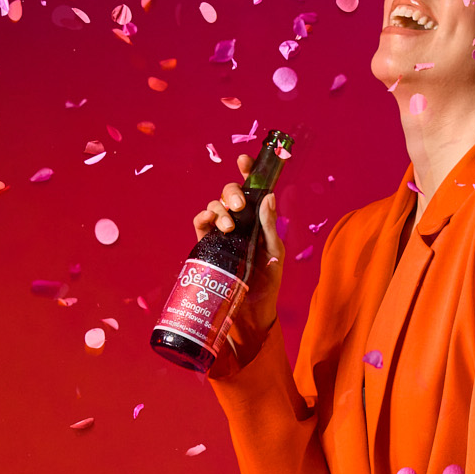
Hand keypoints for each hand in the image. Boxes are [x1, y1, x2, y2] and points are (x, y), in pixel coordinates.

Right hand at [189, 153, 285, 370]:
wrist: (251, 314)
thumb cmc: (267, 283)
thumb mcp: (275, 254)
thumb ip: (271, 226)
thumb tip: (269, 197)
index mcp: (257, 221)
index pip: (252, 190)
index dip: (248, 172)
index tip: (245, 159)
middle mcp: (238, 223)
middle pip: (229, 194)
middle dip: (231, 192)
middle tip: (239, 205)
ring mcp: (221, 234)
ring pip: (214, 206)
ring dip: (219, 207)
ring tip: (230, 224)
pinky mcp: (207, 246)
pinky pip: (199, 223)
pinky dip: (204, 217)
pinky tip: (212, 224)